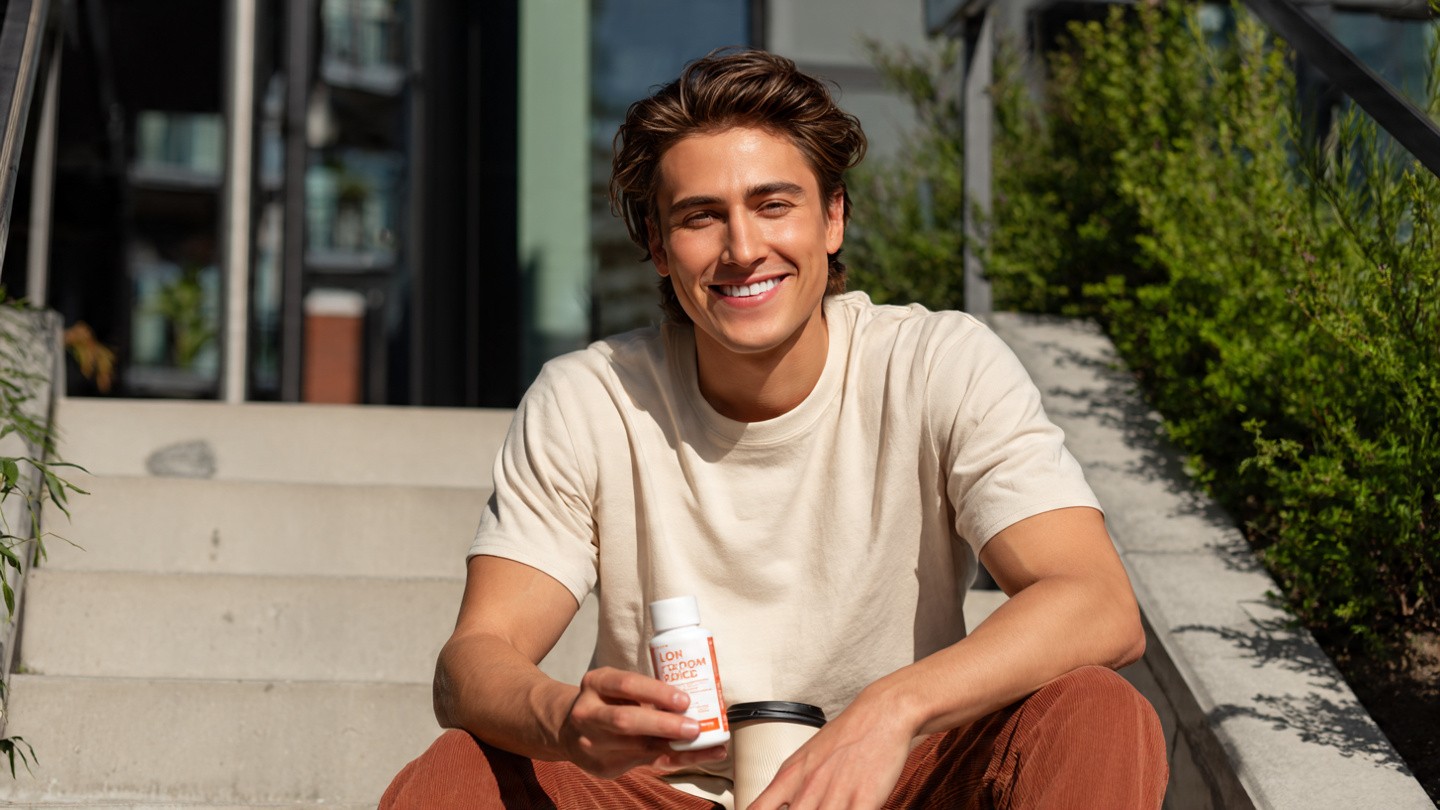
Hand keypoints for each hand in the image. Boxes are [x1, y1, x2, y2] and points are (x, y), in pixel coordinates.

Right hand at [559, 666, 727, 778]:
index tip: (684, 699)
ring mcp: (592, 743)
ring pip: (638, 748)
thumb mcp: (615, 687)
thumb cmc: (607, 702)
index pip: (626, 684)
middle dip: (664, 725)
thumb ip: (644, 691)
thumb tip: (695, 695)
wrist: (569, 731)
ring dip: (676, 747)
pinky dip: (674, 761)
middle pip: (626, 721)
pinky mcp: (603, 766)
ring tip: (707, 745)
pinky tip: (698, 757)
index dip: (657, 692)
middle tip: (695, 727)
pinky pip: (645, 764)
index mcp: (595, 683)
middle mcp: (588, 713)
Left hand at [746, 693, 912, 809]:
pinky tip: (851, 809)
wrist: (881, 713)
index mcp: (790, 777)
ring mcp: (835, 795)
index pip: (757, 809)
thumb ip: (789, 787)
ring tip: (832, 807)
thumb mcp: (805, 758)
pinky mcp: (864, 799)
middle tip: (811, 807)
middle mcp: (808, 788)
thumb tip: (776, 805)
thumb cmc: (846, 736)